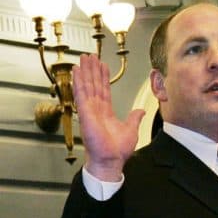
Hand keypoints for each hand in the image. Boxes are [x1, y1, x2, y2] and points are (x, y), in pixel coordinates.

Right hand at [73, 54, 144, 180]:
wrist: (111, 161)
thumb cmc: (117, 150)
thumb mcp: (131, 130)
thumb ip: (134, 118)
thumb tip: (141, 111)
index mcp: (106, 113)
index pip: (104, 91)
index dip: (103, 78)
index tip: (101, 66)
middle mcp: (96, 110)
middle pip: (94, 85)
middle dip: (92, 70)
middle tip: (90, 56)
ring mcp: (89, 111)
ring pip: (87, 86)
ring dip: (85, 72)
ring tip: (83, 58)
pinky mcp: (85, 113)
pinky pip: (81, 94)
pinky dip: (78, 82)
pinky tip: (76, 71)